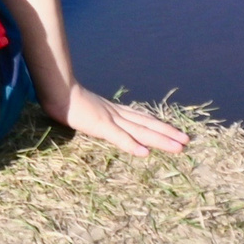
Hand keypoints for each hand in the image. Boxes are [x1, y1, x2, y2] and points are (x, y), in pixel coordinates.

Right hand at [48, 85, 187, 156]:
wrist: (56, 90)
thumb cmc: (66, 99)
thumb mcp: (86, 108)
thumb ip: (97, 116)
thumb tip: (103, 120)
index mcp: (114, 111)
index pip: (142, 118)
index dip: (159, 125)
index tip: (176, 132)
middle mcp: (117, 114)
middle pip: (147, 125)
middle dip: (168, 133)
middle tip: (187, 141)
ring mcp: (110, 120)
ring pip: (140, 131)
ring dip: (160, 140)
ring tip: (179, 147)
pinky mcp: (100, 126)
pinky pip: (118, 137)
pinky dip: (132, 145)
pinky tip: (145, 153)